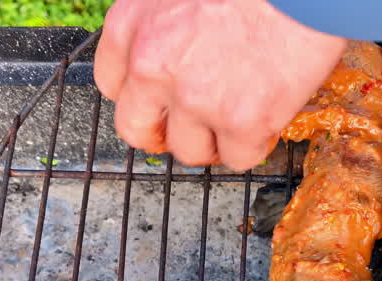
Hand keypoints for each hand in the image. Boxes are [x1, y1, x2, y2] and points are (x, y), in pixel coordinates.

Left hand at [95, 0, 346, 169]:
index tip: (160, 102)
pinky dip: (256, 144)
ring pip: (190, 150)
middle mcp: (153, 66)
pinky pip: (239, 158)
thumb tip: (177, 53)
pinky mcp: (242, 123)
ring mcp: (196, 99)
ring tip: (241, 115)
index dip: (143, 98)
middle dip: (166, 132)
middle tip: (195, 127)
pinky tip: (268, 118)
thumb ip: (165, 22)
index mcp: (132, 26)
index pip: (113, 84)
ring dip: (215, 140)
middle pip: (138, 129)